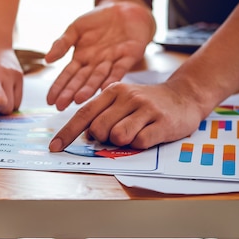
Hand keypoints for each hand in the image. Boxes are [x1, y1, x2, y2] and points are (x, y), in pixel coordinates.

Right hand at [46, 1, 154, 110]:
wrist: (125, 9)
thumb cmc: (98, 20)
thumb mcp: (75, 28)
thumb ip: (62, 43)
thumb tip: (46, 60)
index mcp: (81, 58)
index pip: (67, 76)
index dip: (58, 88)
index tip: (49, 101)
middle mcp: (95, 64)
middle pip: (81, 81)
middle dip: (70, 93)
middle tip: (61, 106)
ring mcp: (111, 61)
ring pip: (99, 78)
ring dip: (89, 89)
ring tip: (79, 100)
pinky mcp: (129, 56)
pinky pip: (120, 68)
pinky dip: (113, 78)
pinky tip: (106, 88)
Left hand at [48, 82, 203, 150]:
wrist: (184, 96)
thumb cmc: (147, 103)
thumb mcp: (122, 101)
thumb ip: (103, 114)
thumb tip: (84, 135)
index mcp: (113, 91)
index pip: (83, 114)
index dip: (67, 132)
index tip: (54, 147)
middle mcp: (128, 97)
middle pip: (99, 129)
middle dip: (103, 139)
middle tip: (117, 133)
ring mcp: (146, 109)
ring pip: (118, 137)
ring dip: (122, 142)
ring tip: (135, 132)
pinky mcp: (162, 122)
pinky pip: (140, 143)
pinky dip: (140, 144)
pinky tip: (149, 133)